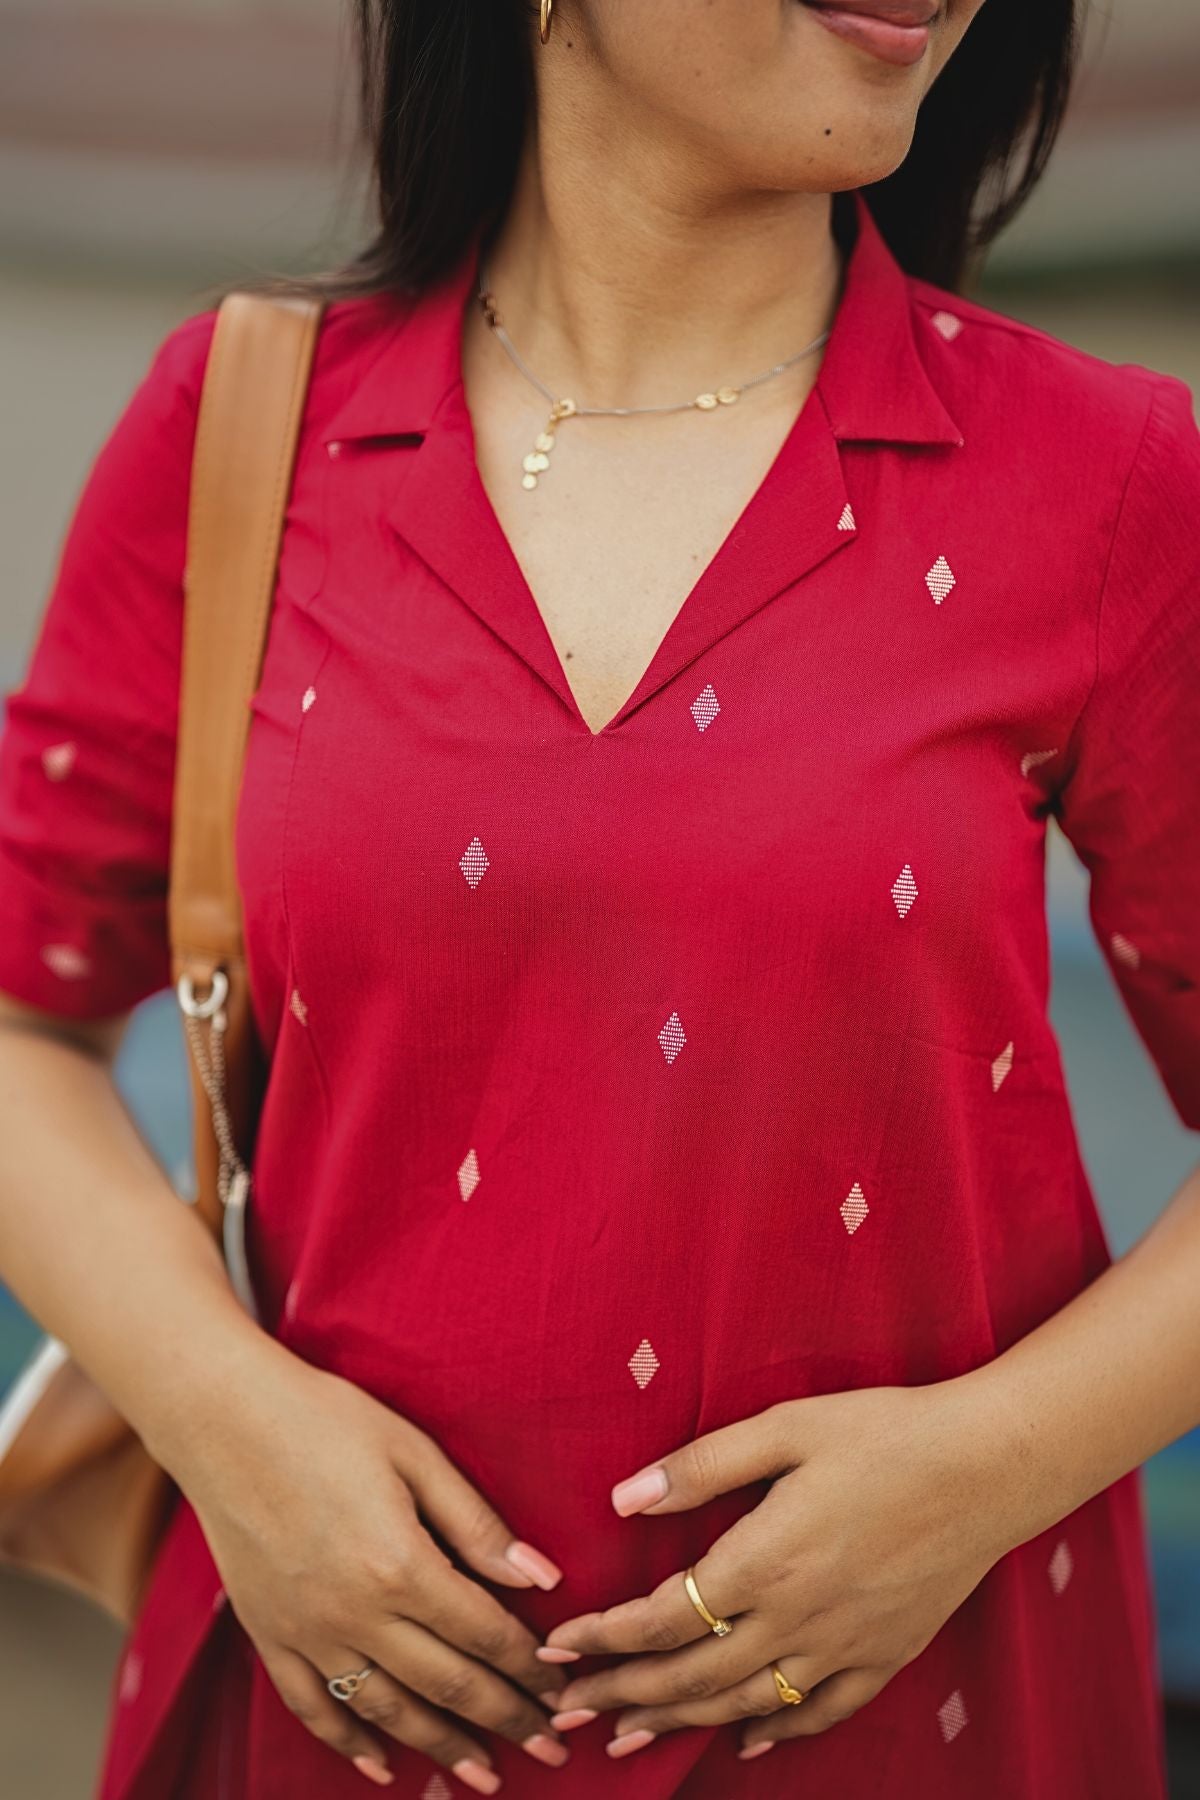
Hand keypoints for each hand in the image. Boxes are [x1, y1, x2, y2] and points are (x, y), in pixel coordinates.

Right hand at [164, 1344, 573, 1791]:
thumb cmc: (326, 1419)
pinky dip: (350, 1744)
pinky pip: (314, 1706)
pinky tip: (383, 1765)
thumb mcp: (414, 1453)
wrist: (222, 1417)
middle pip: (447, 1683)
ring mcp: (307, 1631)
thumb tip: (541, 1579)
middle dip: (506, 1719)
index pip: (484, 1633)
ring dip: (442, 1746)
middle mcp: (355, 1612)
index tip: (564, 1690)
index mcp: (400, 1564)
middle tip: (552, 1748)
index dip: (530, 1667)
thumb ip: (476, 1524)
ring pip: (387, 1710)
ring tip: (486, 1775)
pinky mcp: (268, 1634)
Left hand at [537, 1378, 1016, 1760]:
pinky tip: (745, 1741)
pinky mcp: (886, 1655)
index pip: (661, 1619)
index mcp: (766, 1561)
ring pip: (744, 1704)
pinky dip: (775, 1732)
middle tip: (567, 1710)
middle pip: (691, 1678)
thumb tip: (623, 1499)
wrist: (992, 1464)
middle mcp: (799, 1619)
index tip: (558, 1646)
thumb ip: (702, 1465)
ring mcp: (845, 1646)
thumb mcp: (786, 1426)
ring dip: (678, 1725)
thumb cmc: (886, 1432)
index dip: (603, 1639)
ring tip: (625, 1737)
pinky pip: (820, 1713)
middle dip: (622, 1696)